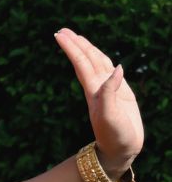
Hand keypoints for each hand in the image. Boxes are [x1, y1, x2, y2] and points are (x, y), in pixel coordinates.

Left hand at [56, 28, 142, 174]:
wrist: (119, 150)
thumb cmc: (113, 135)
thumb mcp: (110, 115)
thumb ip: (110, 92)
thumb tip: (117, 68)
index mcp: (93, 90)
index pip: (81, 63)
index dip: (72, 48)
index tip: (59, 35)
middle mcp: (98, 88)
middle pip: (86, 60)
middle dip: (76, 45)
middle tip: (63, 30)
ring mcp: (109, 91)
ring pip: (98, 64)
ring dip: (88, 50)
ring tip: (78, 39)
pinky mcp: (122, 95)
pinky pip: (112, 73)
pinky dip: (107, 62)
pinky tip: (103, 58)